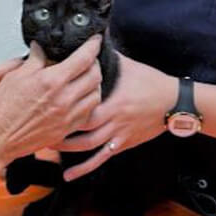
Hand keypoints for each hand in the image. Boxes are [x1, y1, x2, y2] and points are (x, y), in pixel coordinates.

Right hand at [0, 37, 102, 164]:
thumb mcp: (14, 76)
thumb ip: (35, 60)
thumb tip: (41, 48)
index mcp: (51, 82)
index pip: (84, 58)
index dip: (93, 45)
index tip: (94, 40)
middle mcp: (63, 100)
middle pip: (95, 76)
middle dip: (94, 63)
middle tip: (88, 58)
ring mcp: (66, 117)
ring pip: (96, 96)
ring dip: (94, 84)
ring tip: (84, 78)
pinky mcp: (65, 130)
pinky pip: (88, 114)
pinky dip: (88, 103)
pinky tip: (78, 98)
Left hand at [57, 52, 175, 179]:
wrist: (174, 102)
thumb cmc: (151, 82)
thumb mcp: (128, 66)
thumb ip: (107, 56)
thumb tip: (91, 40)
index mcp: (114, 101)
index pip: (86, 105)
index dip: (67, 105)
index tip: (47, 102)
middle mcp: (115, 120)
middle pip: (83, 128)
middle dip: (61, 128)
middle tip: (41, 125)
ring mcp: (118, 134)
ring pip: (88, 146)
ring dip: (67, 147)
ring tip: (48, 145)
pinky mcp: (122, 144)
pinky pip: (100, 159)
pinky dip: (83, 168)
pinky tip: (69, 175)